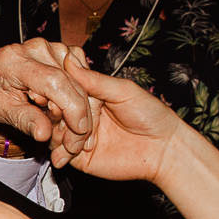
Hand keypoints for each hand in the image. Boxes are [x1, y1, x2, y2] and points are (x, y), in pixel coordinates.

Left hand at [0, 38, 90, 152]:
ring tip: (64, 134)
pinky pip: (84, 81)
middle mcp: (38, 49)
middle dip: (78, 119)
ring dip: (80, 114)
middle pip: (73, 85)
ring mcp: (54, 48)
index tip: (78, 132)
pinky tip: (68, 117)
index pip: (55, 82)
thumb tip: (44, 134)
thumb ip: (24, 120)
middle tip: (70, 146)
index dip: (72, 108)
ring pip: (83, 85)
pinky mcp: (66, 53)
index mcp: (15, 60)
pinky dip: (81, 103)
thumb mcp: (1, 110)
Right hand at [53, 56, 187, 182]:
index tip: (56, 95)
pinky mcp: (80, 157)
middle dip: (62, 116)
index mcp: (92, 95)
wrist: (163, 149)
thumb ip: (94, 80)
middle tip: (71, 121)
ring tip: (78, 140)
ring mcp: (80, 136)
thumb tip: (69, 60)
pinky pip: (61, 153)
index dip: (61, 93)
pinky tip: (68, 152)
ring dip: (62, 135)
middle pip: (58, 110)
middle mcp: (83, 114)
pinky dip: (60, 152)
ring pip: (55, 131)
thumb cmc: (151, 115)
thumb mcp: (123, 90)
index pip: (67, 89)